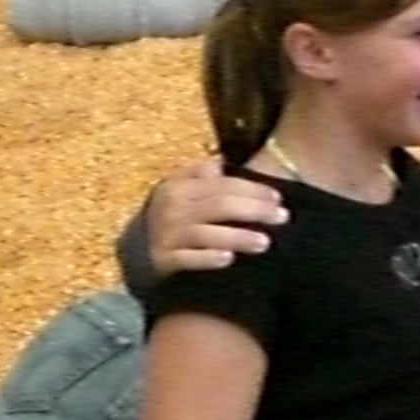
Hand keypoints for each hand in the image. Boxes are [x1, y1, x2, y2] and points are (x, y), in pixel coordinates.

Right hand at [147, 159, 286, 271]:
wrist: (137, 249)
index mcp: (179, 187)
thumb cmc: (171, 216)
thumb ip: (200, 174)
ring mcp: (167, 235)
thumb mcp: (180, 189)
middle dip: (253, 210)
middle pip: (219, 206)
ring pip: (206, 233)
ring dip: (236, 237)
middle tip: (282, 217)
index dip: (252, 190)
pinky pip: (187, 259)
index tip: (278, 198)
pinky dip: (207, 258)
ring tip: (265, 243)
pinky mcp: (164, 261)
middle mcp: (172, 209)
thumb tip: (221, 159)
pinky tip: (228, 259)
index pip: (222, 185)